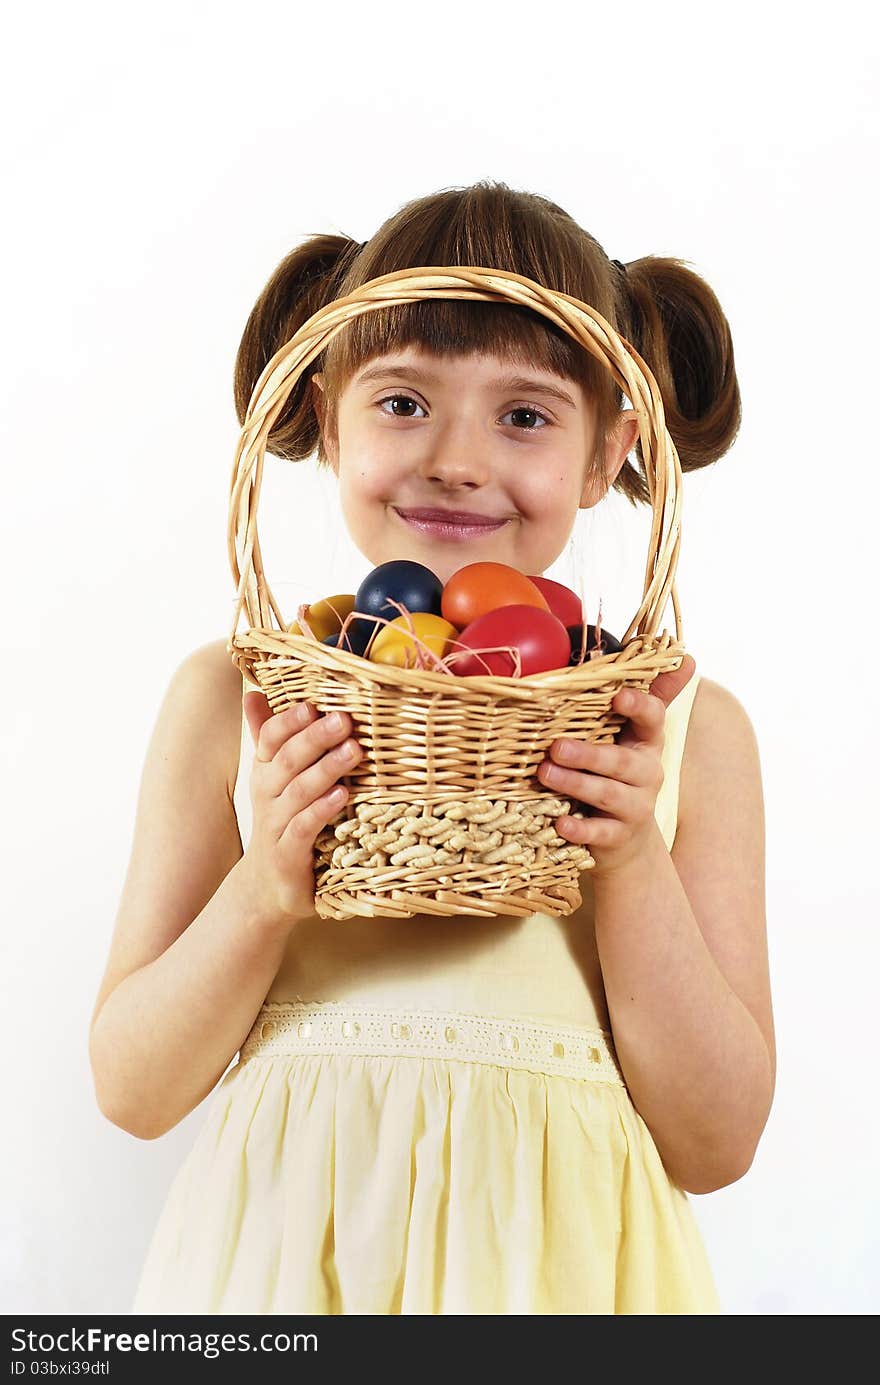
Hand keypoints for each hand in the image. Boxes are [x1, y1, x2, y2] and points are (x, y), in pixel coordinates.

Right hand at [239, 693, 362, 923]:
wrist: (267, 886)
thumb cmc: (283, 821)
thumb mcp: (275, 778)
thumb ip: (269, 736)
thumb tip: (256, 692)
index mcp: (266, 772)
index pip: (270, 739)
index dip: (288, 721)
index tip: (312, 704)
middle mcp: (267, 794)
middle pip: (287, 760)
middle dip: (315, 738)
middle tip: (344, 719)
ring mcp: (275, 825)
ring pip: (298, 791)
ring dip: (326, 769)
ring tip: (354, 751)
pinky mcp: (288, 855)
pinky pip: (303, 828)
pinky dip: (321, 810)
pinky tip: (342, 796)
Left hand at [536, 654, 696, 876]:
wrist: (627, 839)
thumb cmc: (620, 772)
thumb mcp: (633, 734)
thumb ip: (650, 695)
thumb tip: (687, 656)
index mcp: (647, 742)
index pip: (652, 719)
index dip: (639, 707)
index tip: (618, 696)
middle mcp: (647, 773)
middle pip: (622, 762)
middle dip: (590, 754)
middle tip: (556, 747)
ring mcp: (634, 808)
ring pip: (608, 795)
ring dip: (576, 784)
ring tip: (545, 773)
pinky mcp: (617, 837)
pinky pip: (600, 833)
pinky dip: (580, 829)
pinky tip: (561, 823)